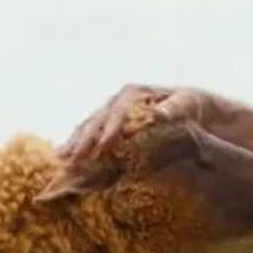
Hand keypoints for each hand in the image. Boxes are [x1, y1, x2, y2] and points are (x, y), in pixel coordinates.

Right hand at [57, 84, 213, 161]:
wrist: (191, 106)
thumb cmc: (191, 104)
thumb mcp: (188, 103)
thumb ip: (174, 108)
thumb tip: (158, 114)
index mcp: (134, 93)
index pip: (119, 110)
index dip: (110, 128)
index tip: (103, 146)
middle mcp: (119, 100)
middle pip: (98, 118)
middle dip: (86, 138)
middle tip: (76, 157)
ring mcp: (112, 111)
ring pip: (89, 125)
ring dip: (75, 142)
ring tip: (62, 159)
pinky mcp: (110, 123)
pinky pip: (90, 132)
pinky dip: (77, 144)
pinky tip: (64, 158)